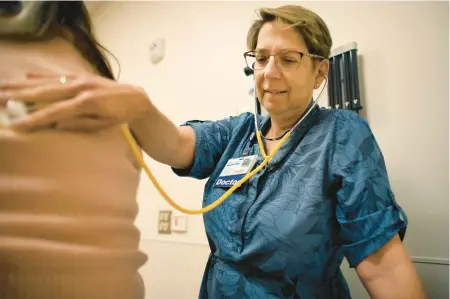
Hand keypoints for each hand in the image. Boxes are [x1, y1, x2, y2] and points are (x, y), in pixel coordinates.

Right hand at [0, 73, 150, 131]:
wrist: (135, 98)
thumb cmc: (120, 116)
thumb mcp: (103, 125)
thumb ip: (81, 124)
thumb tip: (56, 125)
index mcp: (87, 102)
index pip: (55, 112)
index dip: (34, 119)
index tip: (15, 126)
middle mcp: (81, 87)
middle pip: (44, 92)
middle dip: (19, 96)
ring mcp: (80, 79)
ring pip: (47, 82)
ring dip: (23, 85)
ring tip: (3, 86)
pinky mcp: (81, 76)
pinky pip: (58, 76)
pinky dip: (42, 76)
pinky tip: (27, 76)